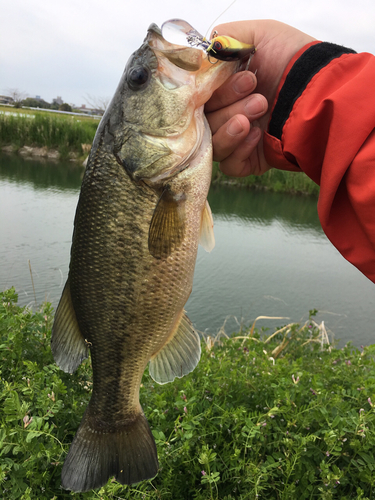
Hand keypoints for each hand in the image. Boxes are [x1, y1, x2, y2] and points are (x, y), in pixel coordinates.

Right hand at [205, 20, 315, 175]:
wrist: (320, 94)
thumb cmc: (294, 61)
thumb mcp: (260, 34)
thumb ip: (225, 39)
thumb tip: (205, 53)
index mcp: (225, 89)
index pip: (199, 97)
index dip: (212, 90)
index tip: (244, 79)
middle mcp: (228, 114)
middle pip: (204, 121)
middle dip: (228, 105)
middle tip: (259, 96)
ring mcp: (238, 140)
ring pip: (213, 145)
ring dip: (231, 128)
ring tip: (260, 111)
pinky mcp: (249, 162)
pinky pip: (229, 165)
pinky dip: (239, 151)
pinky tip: (258, 135)